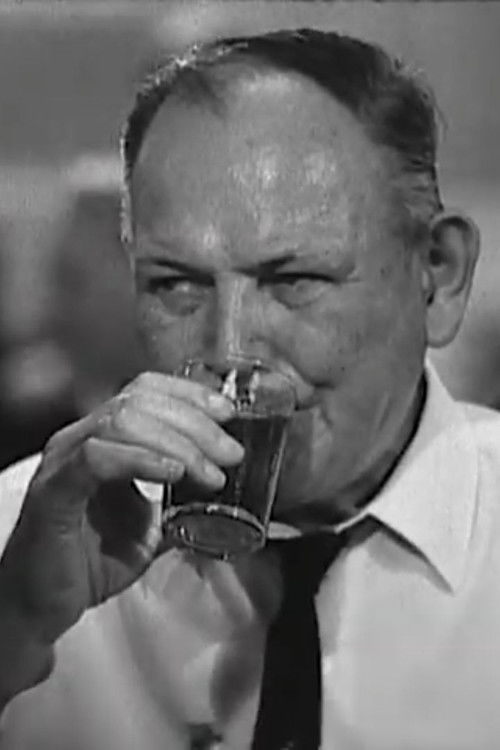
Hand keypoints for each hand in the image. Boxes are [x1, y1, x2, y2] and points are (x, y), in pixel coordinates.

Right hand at [0, 371, 244, 645]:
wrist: (41, 607)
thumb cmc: (89, 562)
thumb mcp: (150, 530)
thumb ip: (182, 508)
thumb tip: (225, 503)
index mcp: (102, 438)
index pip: (146, 391)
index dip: (189, 394)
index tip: (228, 412)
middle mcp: (79, 438)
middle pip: (140, 400)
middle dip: (195, 422)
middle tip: (230, 451)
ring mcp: (64, 460)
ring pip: (122, 421)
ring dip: (177, 442)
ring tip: (211, 471)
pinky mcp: (54, 490)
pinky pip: (97, 458)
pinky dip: (142, 459)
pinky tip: (173, 474)